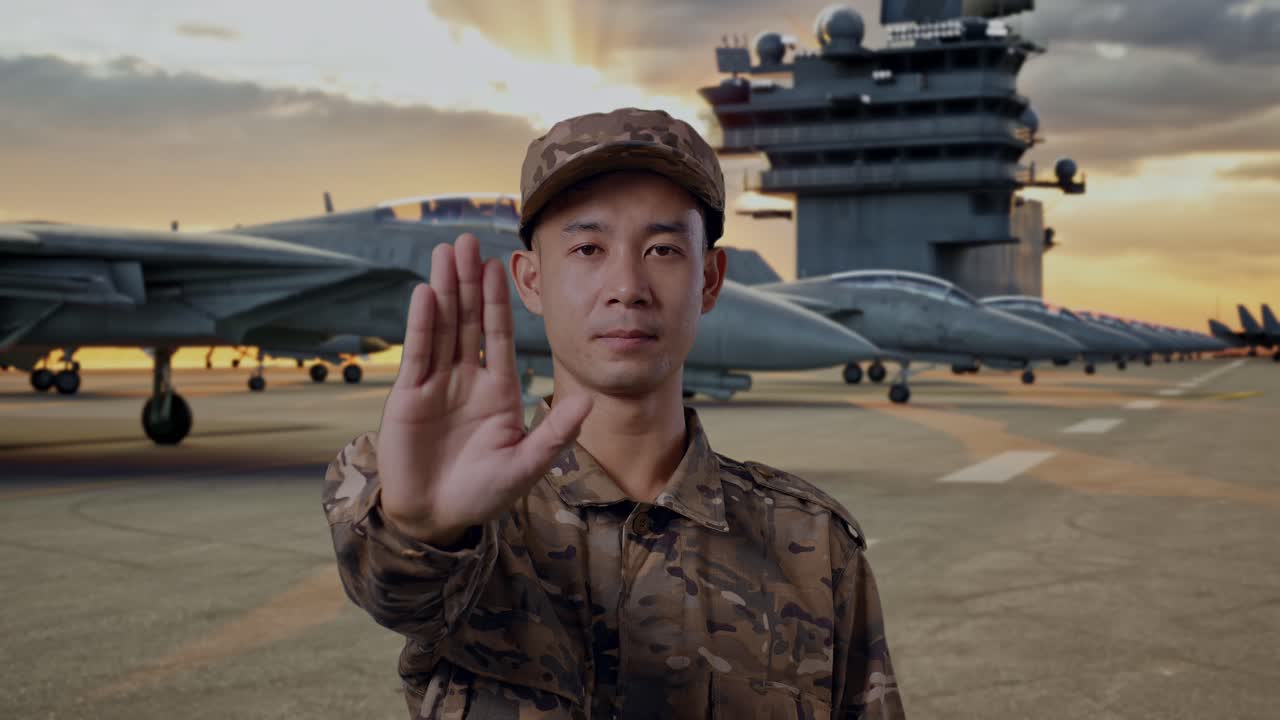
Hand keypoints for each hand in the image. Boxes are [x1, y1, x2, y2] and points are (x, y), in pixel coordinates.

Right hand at [376, 233, 591, 544]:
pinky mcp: (409, 396)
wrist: (436, 517)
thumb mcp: (526, 465)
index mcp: (498, 390)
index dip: (496, 301)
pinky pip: (418, 354)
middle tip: (466, 241)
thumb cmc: (483, 494)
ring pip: (441, 328)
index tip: (498, 265)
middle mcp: (467, 379)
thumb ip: (554, 432)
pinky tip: (426, 294)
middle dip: (467, 281)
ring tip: (444, 253)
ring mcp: (436, 385)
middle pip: (467, 320)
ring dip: (443, 290)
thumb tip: (588, 401)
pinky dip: (422, 324)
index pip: (498, 335)